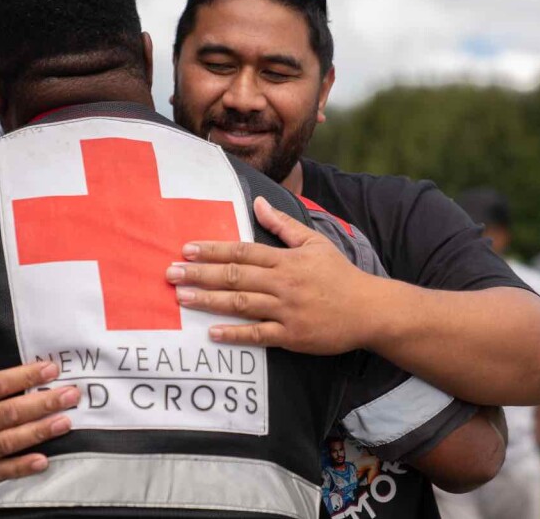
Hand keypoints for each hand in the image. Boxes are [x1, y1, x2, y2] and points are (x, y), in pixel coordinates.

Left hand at [165, 196, 378, 354]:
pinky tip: (212, 332)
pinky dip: (235, 334)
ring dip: (209, 300)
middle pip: (235, 276)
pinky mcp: (292, 336)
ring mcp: (287, 311)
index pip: (243, 251)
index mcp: (287, 260)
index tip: (187, 249)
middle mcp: (283, 283)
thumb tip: (257, 203)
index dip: (213, 250)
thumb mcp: (315, 243)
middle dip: (200, 274)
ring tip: (181, 298)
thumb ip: (284, 224)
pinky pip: (259, 335)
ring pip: (242, 304)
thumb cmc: (340, 274)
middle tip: (170, 273)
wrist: (369, 309)